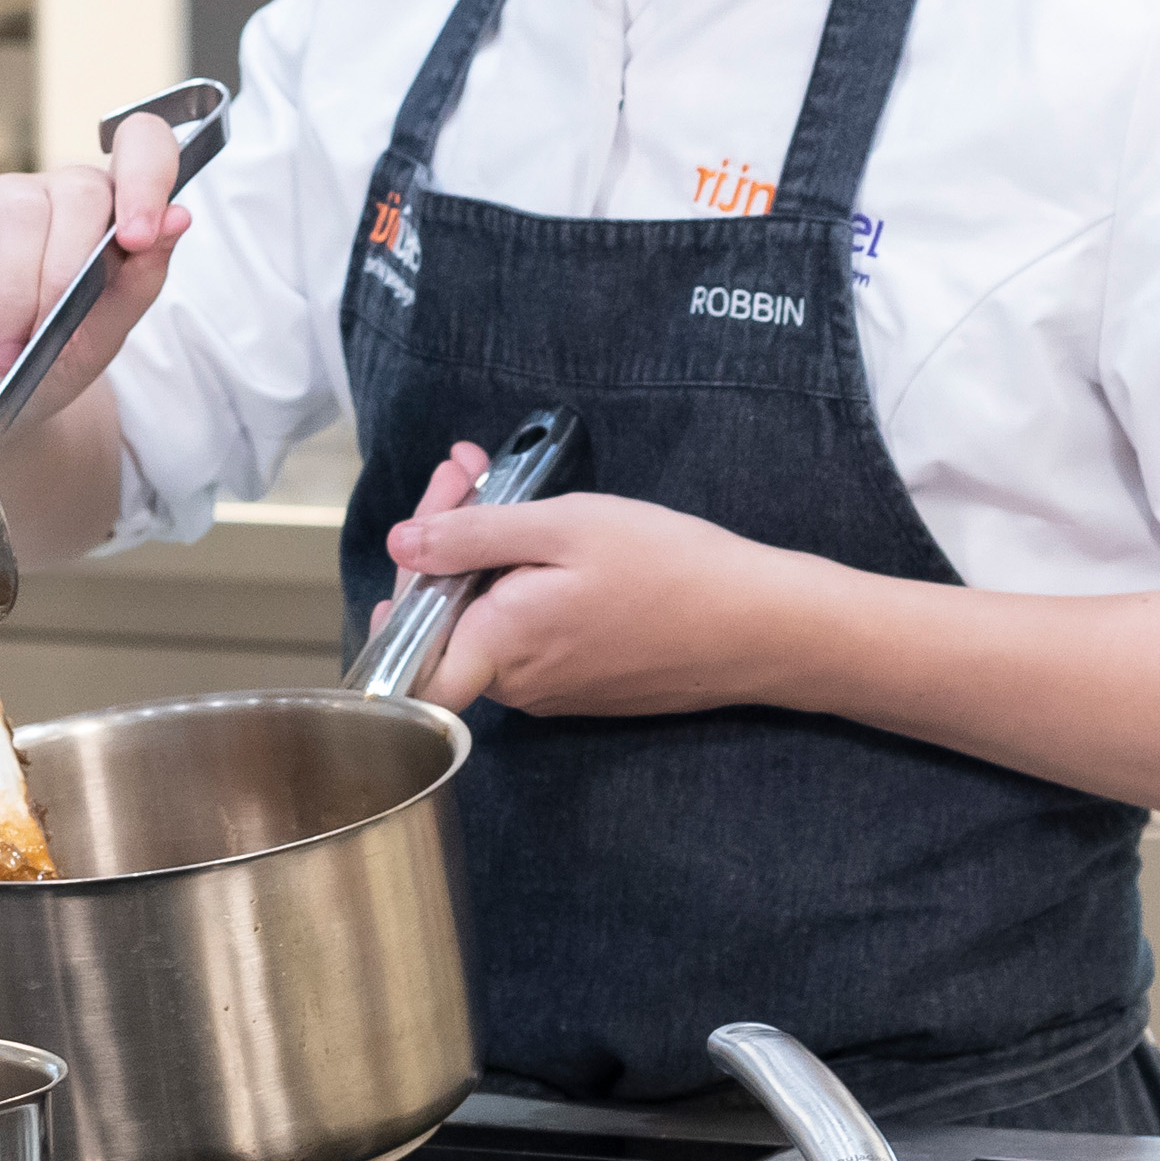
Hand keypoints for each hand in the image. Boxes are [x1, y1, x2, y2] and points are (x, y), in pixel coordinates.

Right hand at [0, 108, 192, 447]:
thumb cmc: (40, 362)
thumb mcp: (100, 337)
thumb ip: (140, 281)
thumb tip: (180, 217)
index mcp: (112, 213)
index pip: (143, 145)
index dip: (148, 177)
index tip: (139, 239)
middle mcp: (59, 195)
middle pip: (82, 189)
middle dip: (68, 273)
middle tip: (45, 339)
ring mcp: (3, 199)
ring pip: (25, 218)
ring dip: (17, 301)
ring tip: (4, 359)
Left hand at [380, 457, 813, 718]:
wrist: (759, 627)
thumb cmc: (667, 568)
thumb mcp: (563, 526)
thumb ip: (471, 537)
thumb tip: (400, 544)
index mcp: (498, 648)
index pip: (404, 638)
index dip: (407, 569)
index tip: (443, 496)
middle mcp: (517, 686)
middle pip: (444, 619)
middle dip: (445, 537)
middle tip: (470, 469)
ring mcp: (553, 692)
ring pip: (487, 623)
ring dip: (483, 555)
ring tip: (505, 488)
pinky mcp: (585, 687)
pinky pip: (529, 636)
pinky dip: (521, 584)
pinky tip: (548, 539)